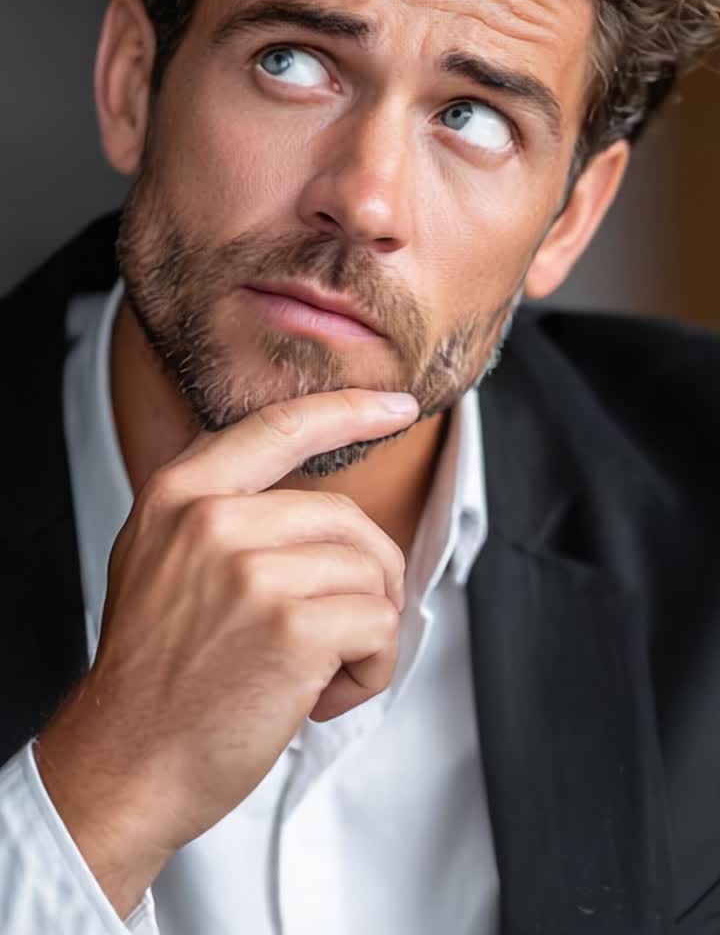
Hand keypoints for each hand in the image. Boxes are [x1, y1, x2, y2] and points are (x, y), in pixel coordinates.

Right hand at [35, 387, 418, 917]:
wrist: (126, 764)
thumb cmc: (154, 675)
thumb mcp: (157, 559)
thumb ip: (219, 514)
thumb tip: (305, 504)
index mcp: (181, 494)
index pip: (281, 427)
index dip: (348, 411)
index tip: (394, 407)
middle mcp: (214, 521)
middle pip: (347, 518)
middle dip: (362, 579)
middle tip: (331, 632)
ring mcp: (254, 571)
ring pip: (370, 575)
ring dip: (362, 634)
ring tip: (312, 671)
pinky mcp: (293, 627)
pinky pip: (380, 625)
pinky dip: (370, 668)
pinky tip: (321, 694)